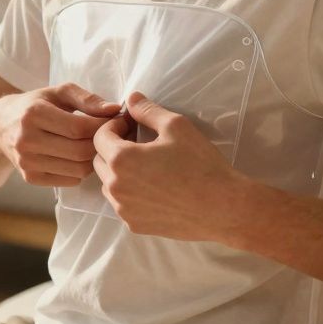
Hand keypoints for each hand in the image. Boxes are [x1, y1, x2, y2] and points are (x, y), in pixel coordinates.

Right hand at [0, 83, 119, 186]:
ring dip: (94, 159)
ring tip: (96, 146)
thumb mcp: (58, 93)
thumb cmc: (35, 105)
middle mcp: (27, 140)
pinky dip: (81, 170)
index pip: (79, 128)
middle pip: (80, 151)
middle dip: (101, 144)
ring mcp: (27, 162)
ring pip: (78, 169)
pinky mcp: (30, 177)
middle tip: (111, 136)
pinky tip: (79, 157)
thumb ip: (87, 98)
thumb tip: (114, 109)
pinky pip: (70, 180)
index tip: (114, 122)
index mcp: (33, 114)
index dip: (102, 127)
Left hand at [93, 91, 250, 240]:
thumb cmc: (201, 164)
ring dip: (120, 173)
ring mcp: (123, 209)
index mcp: (121, 159)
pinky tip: (154, 189)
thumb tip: (131, 98)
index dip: (114, 126)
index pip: (100, 136)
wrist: (222, 208)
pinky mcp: (134, 225)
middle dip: (114, 149)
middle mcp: (115, 186)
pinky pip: (123, 204)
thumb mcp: (177, 127)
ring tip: (147, 167)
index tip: (132, 125)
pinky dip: (131, 194)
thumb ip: (148, 110)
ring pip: (109, 185)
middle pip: (100, 161)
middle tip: (139, 144)